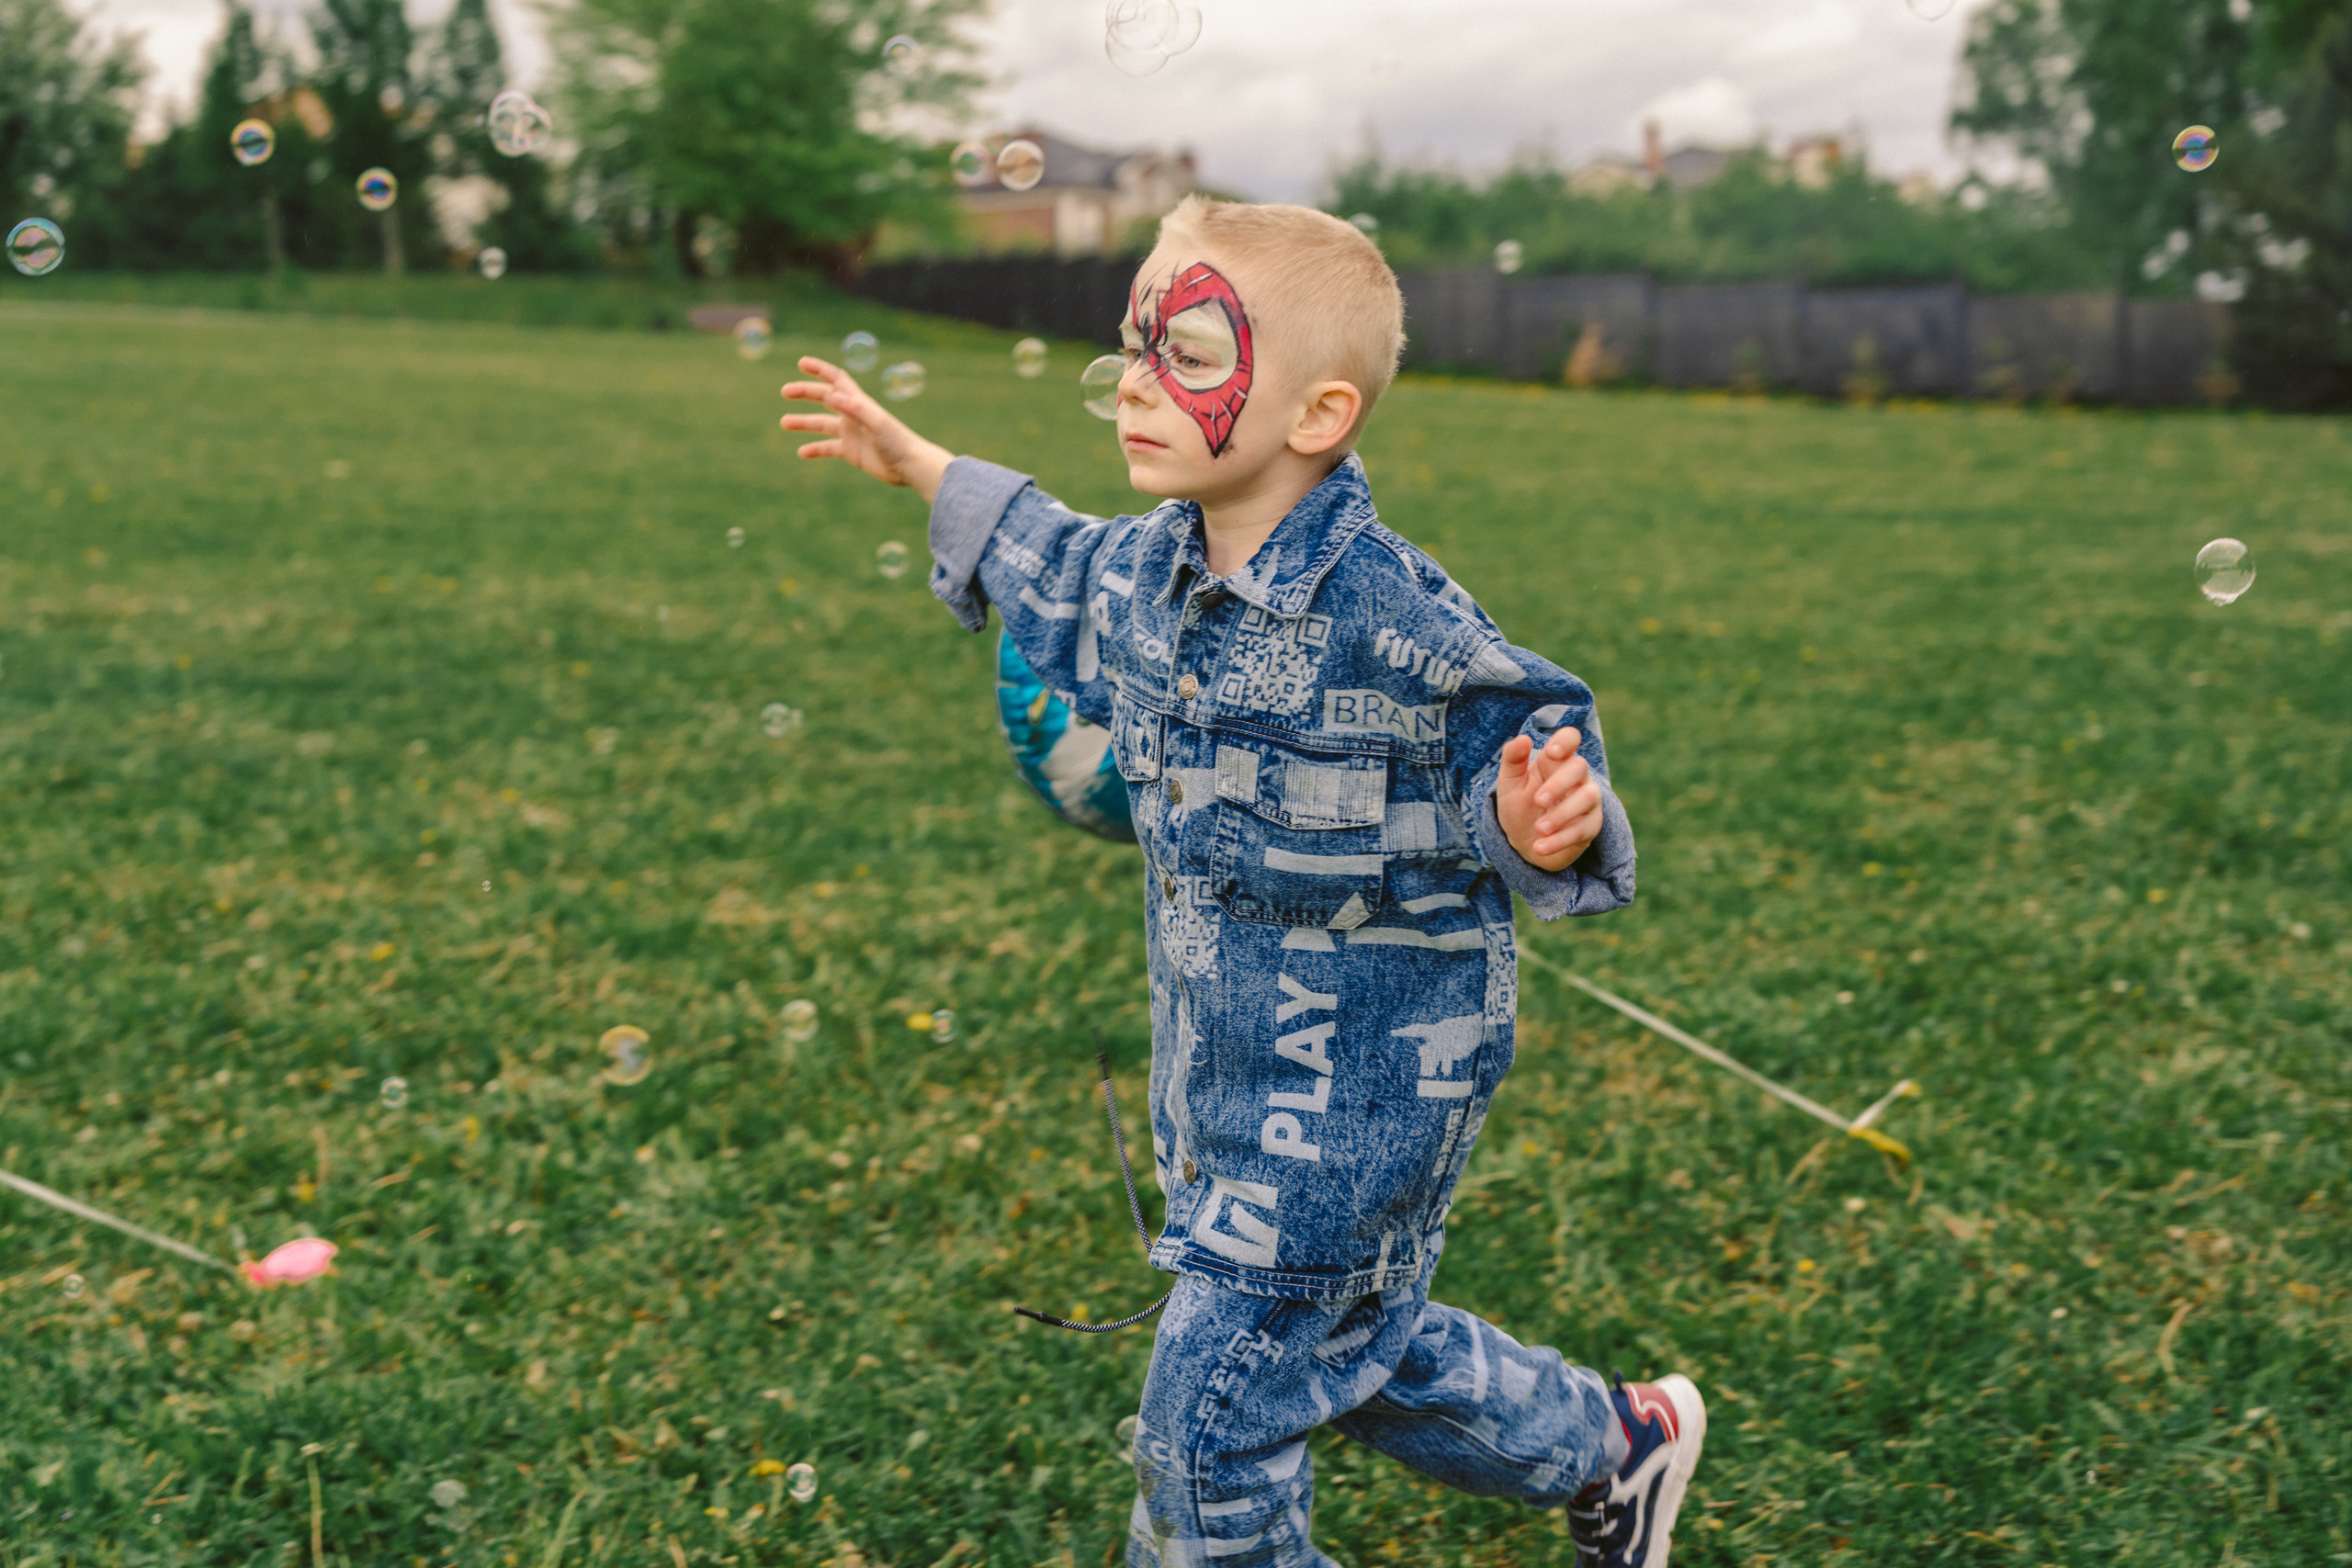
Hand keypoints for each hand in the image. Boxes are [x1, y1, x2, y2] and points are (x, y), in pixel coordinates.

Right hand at [779, 357, 954, 500]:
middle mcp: (853, 415)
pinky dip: (815, 449)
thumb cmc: (898, 441)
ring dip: (804, 422)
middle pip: (825, 398)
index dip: (820, 370)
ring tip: (784, 422)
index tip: (802, 362)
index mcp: (859, 403)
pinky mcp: (851, 451)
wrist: (910, 465)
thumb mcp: (877, 423)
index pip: (837, 380)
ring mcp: (851, 433)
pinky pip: (828, 448)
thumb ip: (856, 409)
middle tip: (785, 391)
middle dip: (805, 392)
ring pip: (822, 424)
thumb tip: (833, 395)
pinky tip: (802, 452)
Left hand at [1495, 728, 1603, 872]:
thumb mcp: (1509, 783)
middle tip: (1537, 801)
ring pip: (1588, 797)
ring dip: (1562, 814)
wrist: (1523, 842)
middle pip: (1579, 767)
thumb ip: (1513, 759)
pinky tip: (1539, 847)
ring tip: (1539, 829)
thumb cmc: (1518, 805)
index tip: (1551, 752)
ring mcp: (1588, 801)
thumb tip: (1522, 739)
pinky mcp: (1591, 826)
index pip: (1570, 738)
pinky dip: (1560, 840)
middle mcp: (1576, 777)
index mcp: (1555, 761)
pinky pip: (1583, 830)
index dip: (1566, 741)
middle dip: (1559, 784)